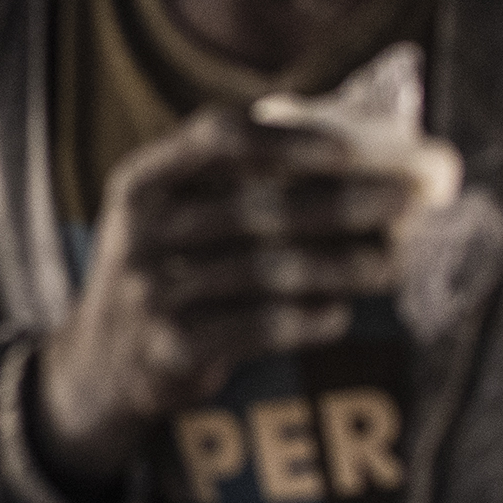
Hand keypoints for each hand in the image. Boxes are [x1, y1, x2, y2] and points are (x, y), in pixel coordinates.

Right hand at [27, 110, 417, 497]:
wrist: (98, 366)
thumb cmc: (170, 270)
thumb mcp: (173, 214)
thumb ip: (241, 177)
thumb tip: (361, 143)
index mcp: (142, 180)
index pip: (218, 136)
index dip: (288, 140)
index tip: (352, 150)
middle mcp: (140, 230)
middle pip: (258, 207)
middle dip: (342, 203)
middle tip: (404, 203)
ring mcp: (151, 291)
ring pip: (269, 271)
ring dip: (342, 265)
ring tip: (389, 263)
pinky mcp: (170, 348)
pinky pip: (260, 327)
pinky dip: (310, 318)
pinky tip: (341, 312)